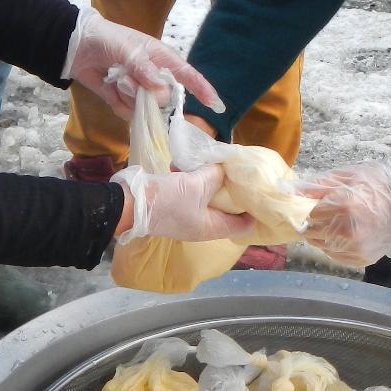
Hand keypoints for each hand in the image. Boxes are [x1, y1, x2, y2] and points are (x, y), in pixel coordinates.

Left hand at [63, 7, 224, 117]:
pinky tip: (110, 88)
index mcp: (161, 58)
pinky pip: (128, 113)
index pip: (187, 75)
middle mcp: (153, 77)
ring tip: (115, 79)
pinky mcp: (122, 100)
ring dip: (129, 96)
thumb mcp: (126, 48)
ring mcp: (138, 91)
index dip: (202, 89)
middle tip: (127, 79)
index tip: (215, 104)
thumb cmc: (106, 38)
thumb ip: (143, 68)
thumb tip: (160, 88)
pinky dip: (118, 104)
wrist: (76, 46)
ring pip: (144, 108)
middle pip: (164, 98)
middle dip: (147, 94)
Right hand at [112, 164, 256, 243]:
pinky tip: (183, 164)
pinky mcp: (172, 205)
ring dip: (208, 180)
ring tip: (210, 163)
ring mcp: (185, 216)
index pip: (242, 226)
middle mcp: (201, 225)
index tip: (261, 194)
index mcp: (211, 228)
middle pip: (225, 209)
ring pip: (205, 197)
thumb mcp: (198, 184)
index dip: (254, 212)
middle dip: (231, 191)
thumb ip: (216, 175)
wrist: (129, 203)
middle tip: (240, 172)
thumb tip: (225, 168)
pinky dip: (189, 178)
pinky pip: (188, 191)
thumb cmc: (168, 200)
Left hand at [294, 161, 390, 268]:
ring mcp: (354, 249)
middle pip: (313, 233)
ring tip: (339, 223)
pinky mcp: (362, 259)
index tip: (321, 204)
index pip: (310, 215)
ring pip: (322, 246)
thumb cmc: (377, 184)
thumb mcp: (347, 176)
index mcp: (342, 207)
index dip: (314, 209)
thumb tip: (288, 190)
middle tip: (329, 215)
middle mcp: (346, 232)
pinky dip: (335, 247)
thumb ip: (316, 186)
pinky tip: (346, 234)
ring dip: (324, 236)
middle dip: (315, 224)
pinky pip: (336, 256)